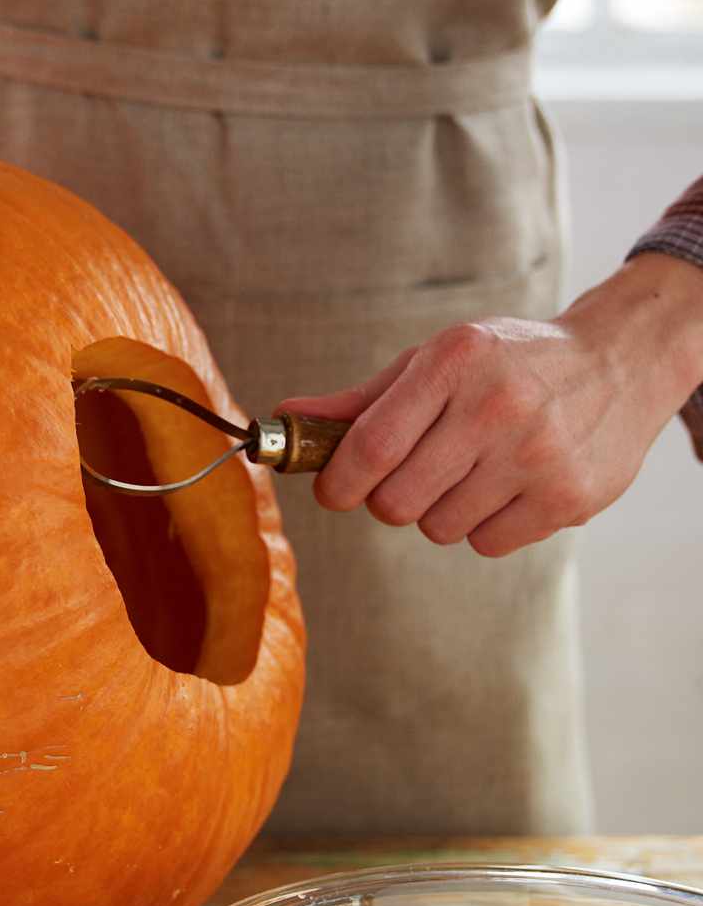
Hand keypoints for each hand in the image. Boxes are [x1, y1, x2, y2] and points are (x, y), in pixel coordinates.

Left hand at [276, 255, 702, 556]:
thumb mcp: (435, 362)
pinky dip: (482, 527)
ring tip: (468, 473)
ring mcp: (537, 454)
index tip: (333, 490)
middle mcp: (498, 406)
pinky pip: (486, 544)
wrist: (620, 362)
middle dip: (387, 500)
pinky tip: (505, 488)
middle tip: (408, 477)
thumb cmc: (506, 363)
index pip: (370, 446)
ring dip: (438, 512)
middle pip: (397, 501)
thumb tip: (285, 420)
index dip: (337, 482)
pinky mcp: (568, 497)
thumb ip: (360, 402)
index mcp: (455, 362)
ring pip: (439, 527)